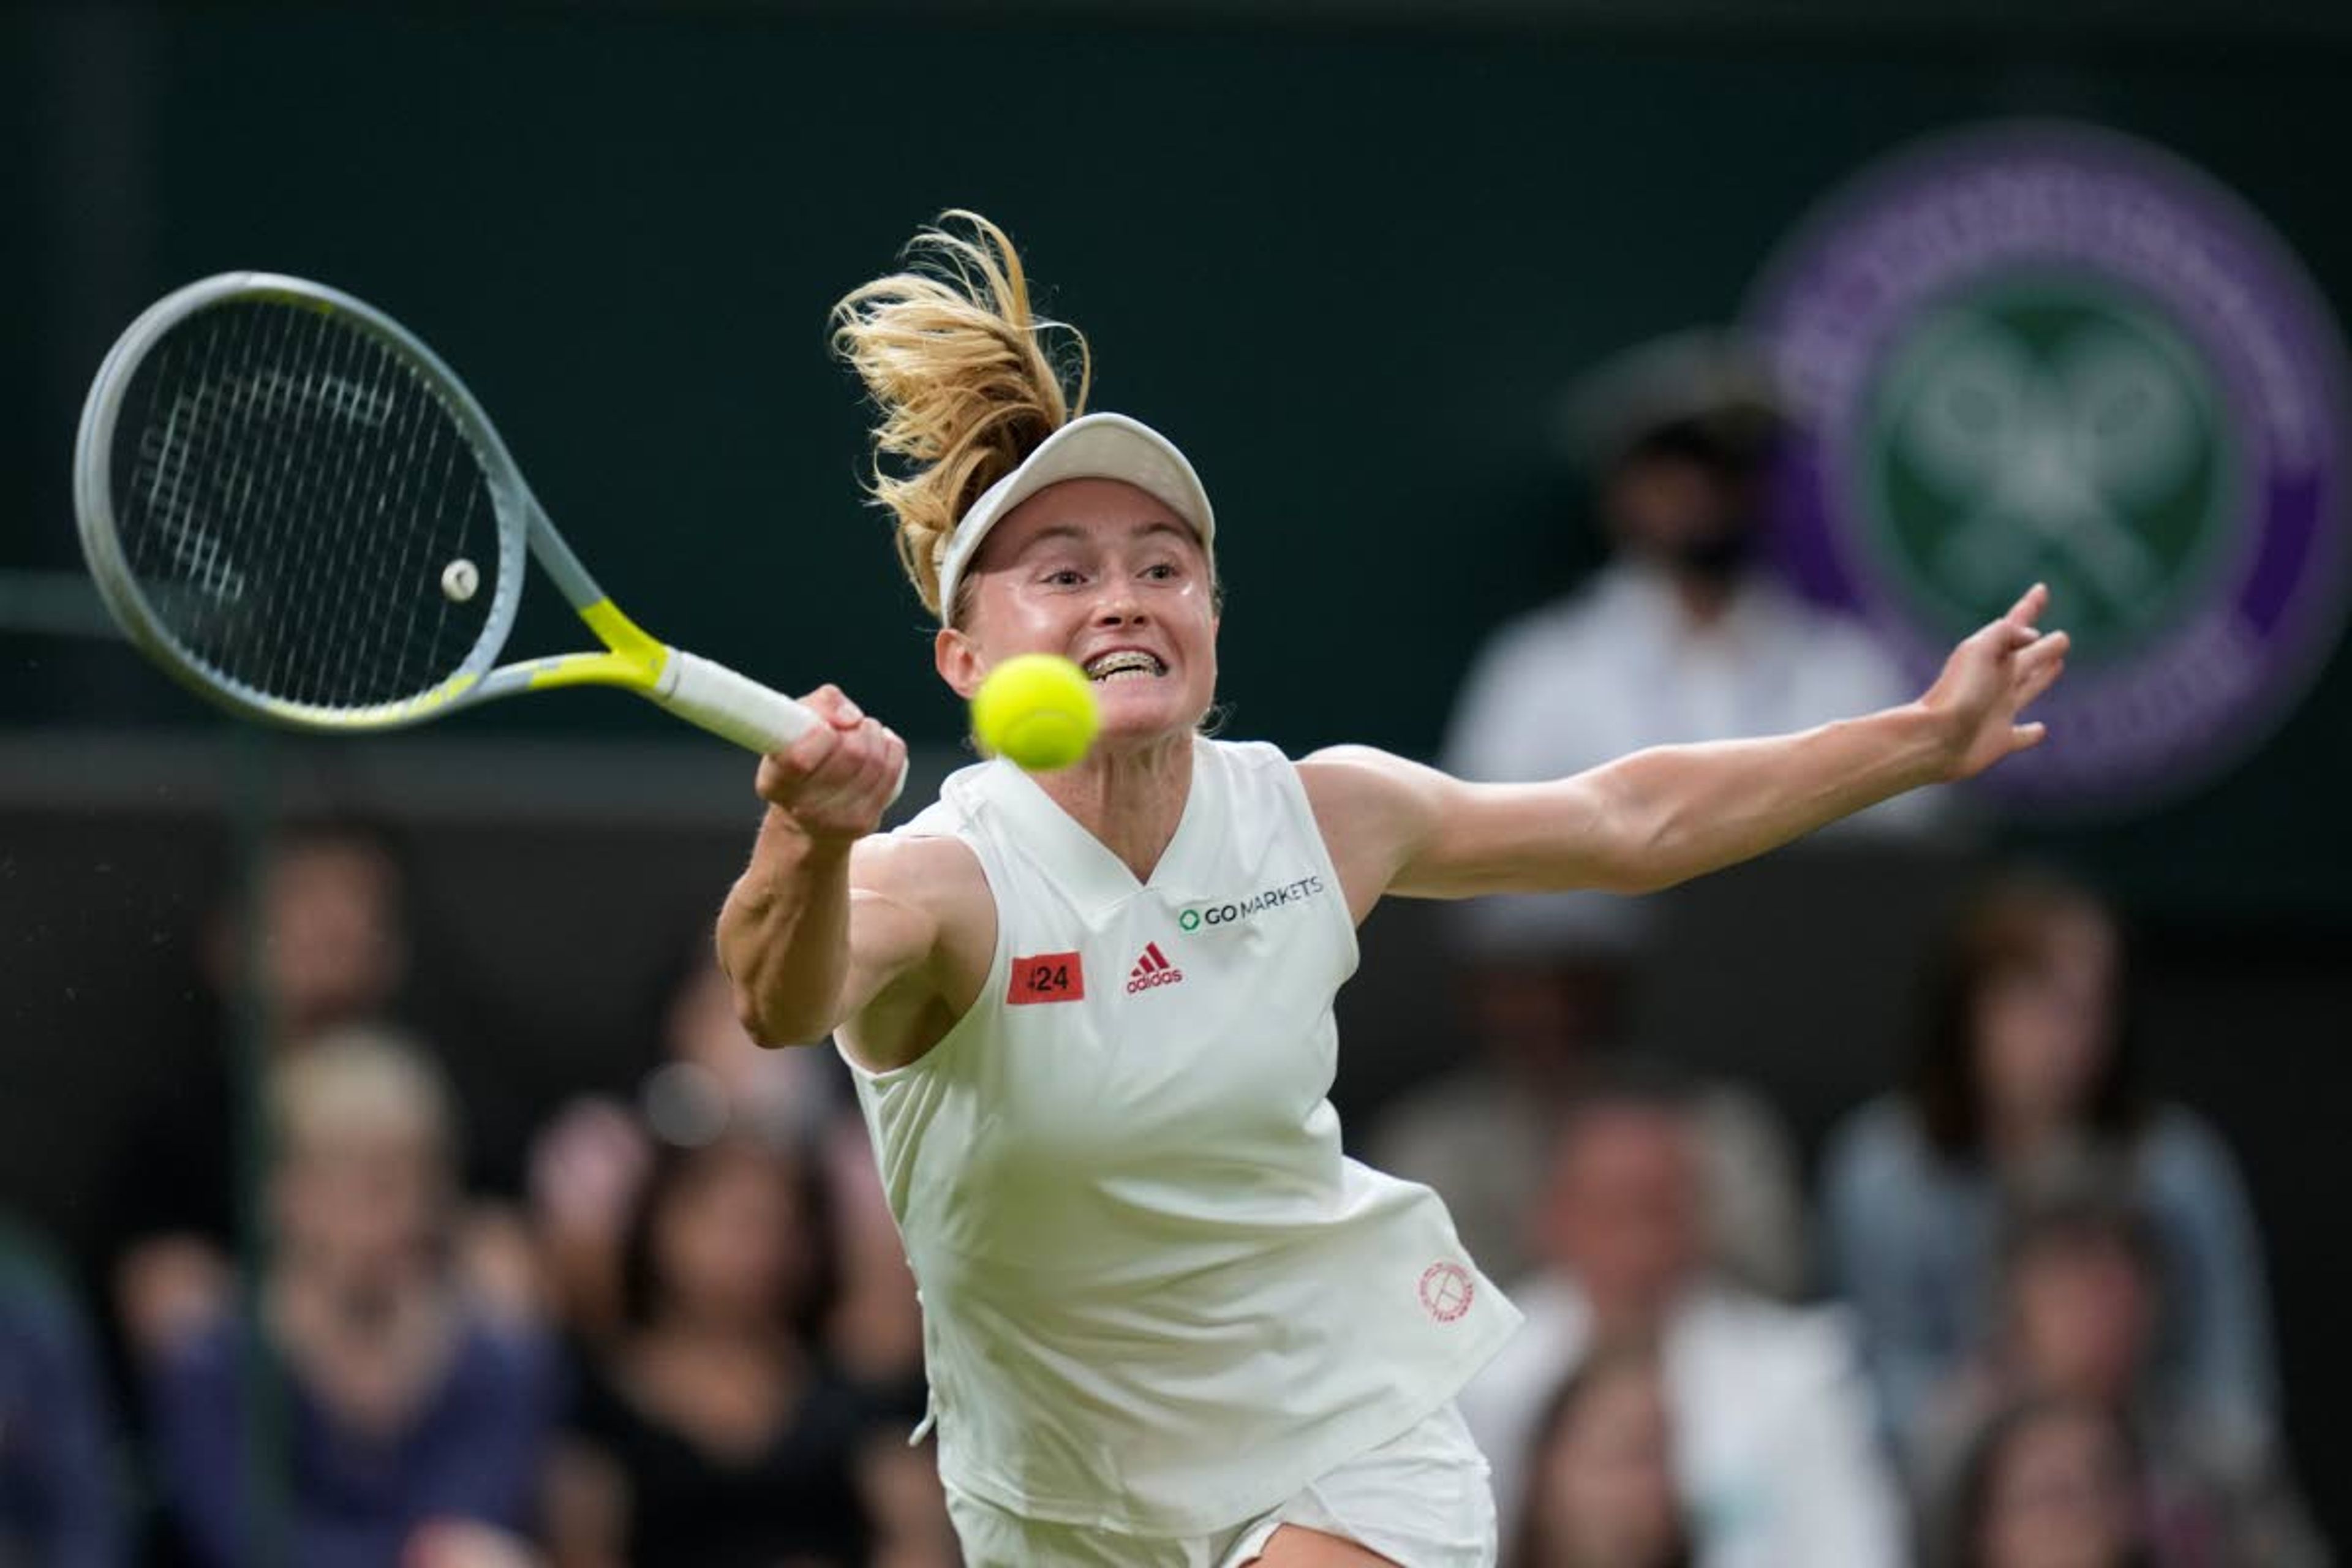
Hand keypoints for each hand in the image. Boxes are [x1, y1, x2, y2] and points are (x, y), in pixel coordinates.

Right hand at [754, 685, 904, 844]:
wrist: (807, 816)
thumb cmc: (800, 761)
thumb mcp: (795, 724)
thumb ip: (819, 704)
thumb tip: (850, 717)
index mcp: (775, 782)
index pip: (801, 758)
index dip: (821, 733)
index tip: (824, 727)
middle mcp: (802, 807)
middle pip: (852, 753)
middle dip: (855, 729)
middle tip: (846, 728)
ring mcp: (837, 820)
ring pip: (875, 760)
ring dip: (873, 736)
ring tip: (860, 735)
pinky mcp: (865, 823)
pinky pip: (892, 771)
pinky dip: (889, 749)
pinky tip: (876, 748)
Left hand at [1919, 583, 2069, 780]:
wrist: (1932, 739)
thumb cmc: (1956, 693)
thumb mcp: (1979, 650)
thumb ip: (2005, 634)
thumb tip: (2033, 638)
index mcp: (1990, 655)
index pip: (2015, 624)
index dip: (2030, 606)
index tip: (2041, 588)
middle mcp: (1996, 680)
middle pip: (2028, 656)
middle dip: (2044, 646)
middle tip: (2062, 637)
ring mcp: (1998, 710)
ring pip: (2029, 688)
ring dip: (2044, 676)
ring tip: (2057, 664)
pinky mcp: (2000, 740)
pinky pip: (2022, 735)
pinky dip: (2033, 733)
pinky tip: (2041, 729)